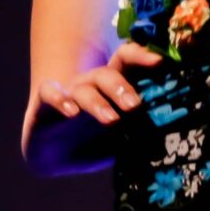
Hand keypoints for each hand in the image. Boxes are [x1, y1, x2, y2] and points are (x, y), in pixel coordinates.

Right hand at [21, 42, 164, 175]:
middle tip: (135, 105)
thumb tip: (166, 139)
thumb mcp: (119, 141)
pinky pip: (49, 93)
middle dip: (122, 87)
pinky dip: (60, 99)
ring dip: (98, 102)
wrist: (53, 155)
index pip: (126, 61)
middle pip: (107, 74)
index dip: (141, 56)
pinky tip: (71, 112)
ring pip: (83, 88)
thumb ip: (137, 134)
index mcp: (112, 87)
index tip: (161, 60)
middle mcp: (90, 85)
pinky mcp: (43, 105)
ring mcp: (67, 93)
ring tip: (111, 119)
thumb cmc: (93, 141)